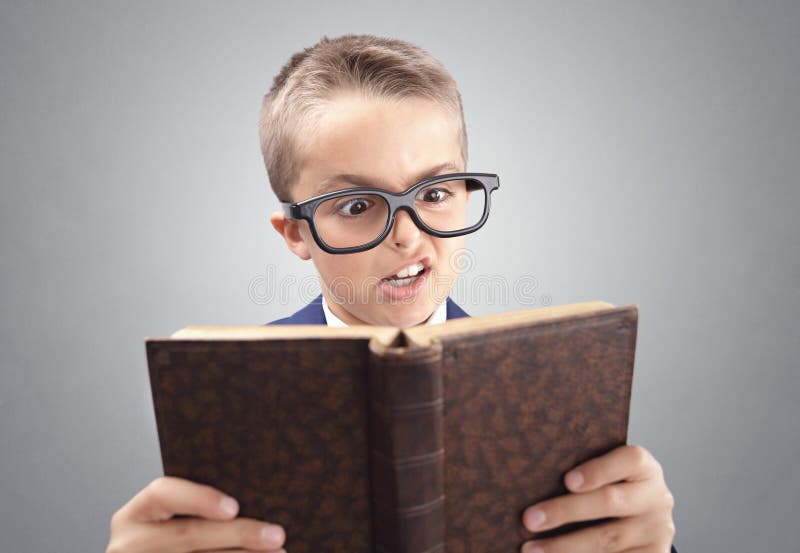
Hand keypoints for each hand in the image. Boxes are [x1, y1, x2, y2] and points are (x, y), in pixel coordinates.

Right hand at [106, 476, 285, 552]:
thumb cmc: (164, 539)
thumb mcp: (165, 521)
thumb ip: (196, 508)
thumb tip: (253, 497)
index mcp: (134, 516)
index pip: (163, 493)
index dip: (198, 498)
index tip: (233, 507)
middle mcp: (130, 544)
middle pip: (188, 535)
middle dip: (238, 534)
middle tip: (276, 534)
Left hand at [520, 444, 674, 552]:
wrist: (644, 519)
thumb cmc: (611, 486)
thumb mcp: (609, 473)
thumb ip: (582, 472)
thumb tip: (532, 475)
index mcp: (645, 469)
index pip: (630, 460)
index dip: (599, 470)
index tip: (567, 481)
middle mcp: (656, 498)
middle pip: (610, 502)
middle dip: (566, 511)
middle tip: (529, 519)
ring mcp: (656, 532)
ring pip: (607, 540)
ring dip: (564, 546)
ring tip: (531, 549)